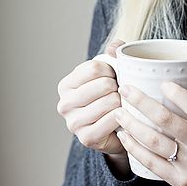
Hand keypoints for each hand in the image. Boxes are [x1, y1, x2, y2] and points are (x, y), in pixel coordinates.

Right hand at [57, 40, 126, 158]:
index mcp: (66, 85)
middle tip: (119, 93)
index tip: (114, 77)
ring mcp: (73, 123)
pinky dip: (122, 117)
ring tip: (121, 104)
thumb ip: (114, 52)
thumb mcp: (110, 70)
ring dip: (122, 102)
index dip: (111, 70)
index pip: (94, 68)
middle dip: (118, 87)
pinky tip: (121, 117)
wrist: (115, 127)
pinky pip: (112, 119)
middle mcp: (64, 104)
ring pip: (110, 102)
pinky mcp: (86, 138)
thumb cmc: (110, 94)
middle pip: (104, 85)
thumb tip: (113, 47)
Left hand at [114, 49, 186, 185]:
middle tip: (124, 89)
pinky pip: (151, 162)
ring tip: (118, 111)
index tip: (162, 82)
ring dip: (132, 125)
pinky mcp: (178, 181)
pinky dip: (134, 148)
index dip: (180, 95)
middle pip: (168, 122)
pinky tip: (123, 135)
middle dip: (142, 103)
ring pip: (155, 142)